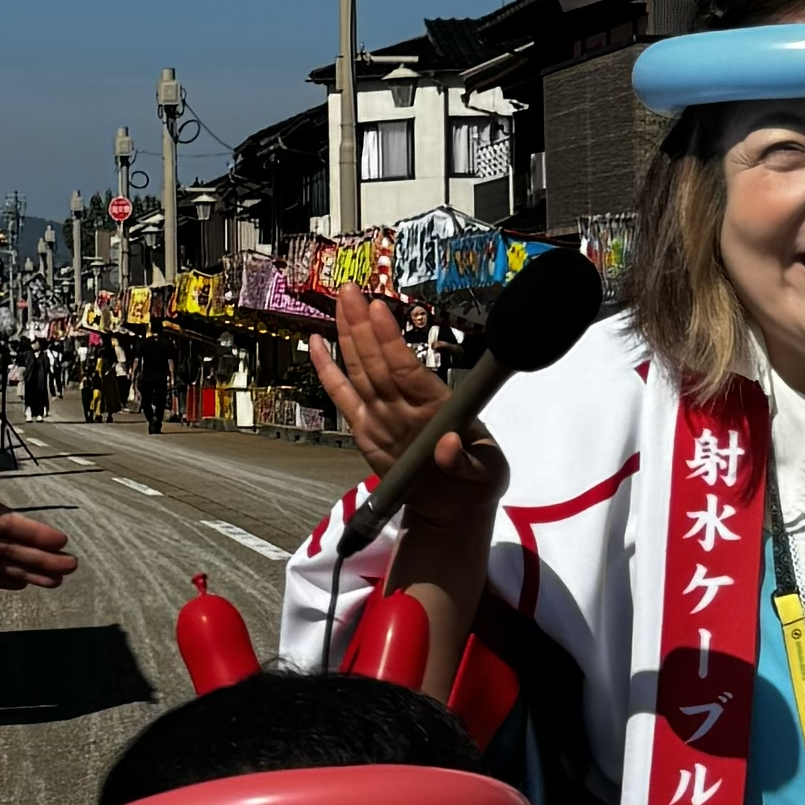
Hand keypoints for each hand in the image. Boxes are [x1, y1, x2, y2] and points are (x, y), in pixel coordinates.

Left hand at [315, 293, 503, 524]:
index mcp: (432, 418)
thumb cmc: (474, 481)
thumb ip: (469, 461)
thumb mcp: (487, 472)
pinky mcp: (363, 431)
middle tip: (349, 289)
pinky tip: (316, 341)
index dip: (388, 340)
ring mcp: (377, 424)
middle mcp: (399, 418)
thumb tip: (448, 445)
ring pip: (357, 373)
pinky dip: (326, 368)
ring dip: (347, 335)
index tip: (378, 309)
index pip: (405, 372)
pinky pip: (341, 395)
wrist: (448, 515)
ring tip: (339, 301)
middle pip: (374, 365)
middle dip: (361, 325)